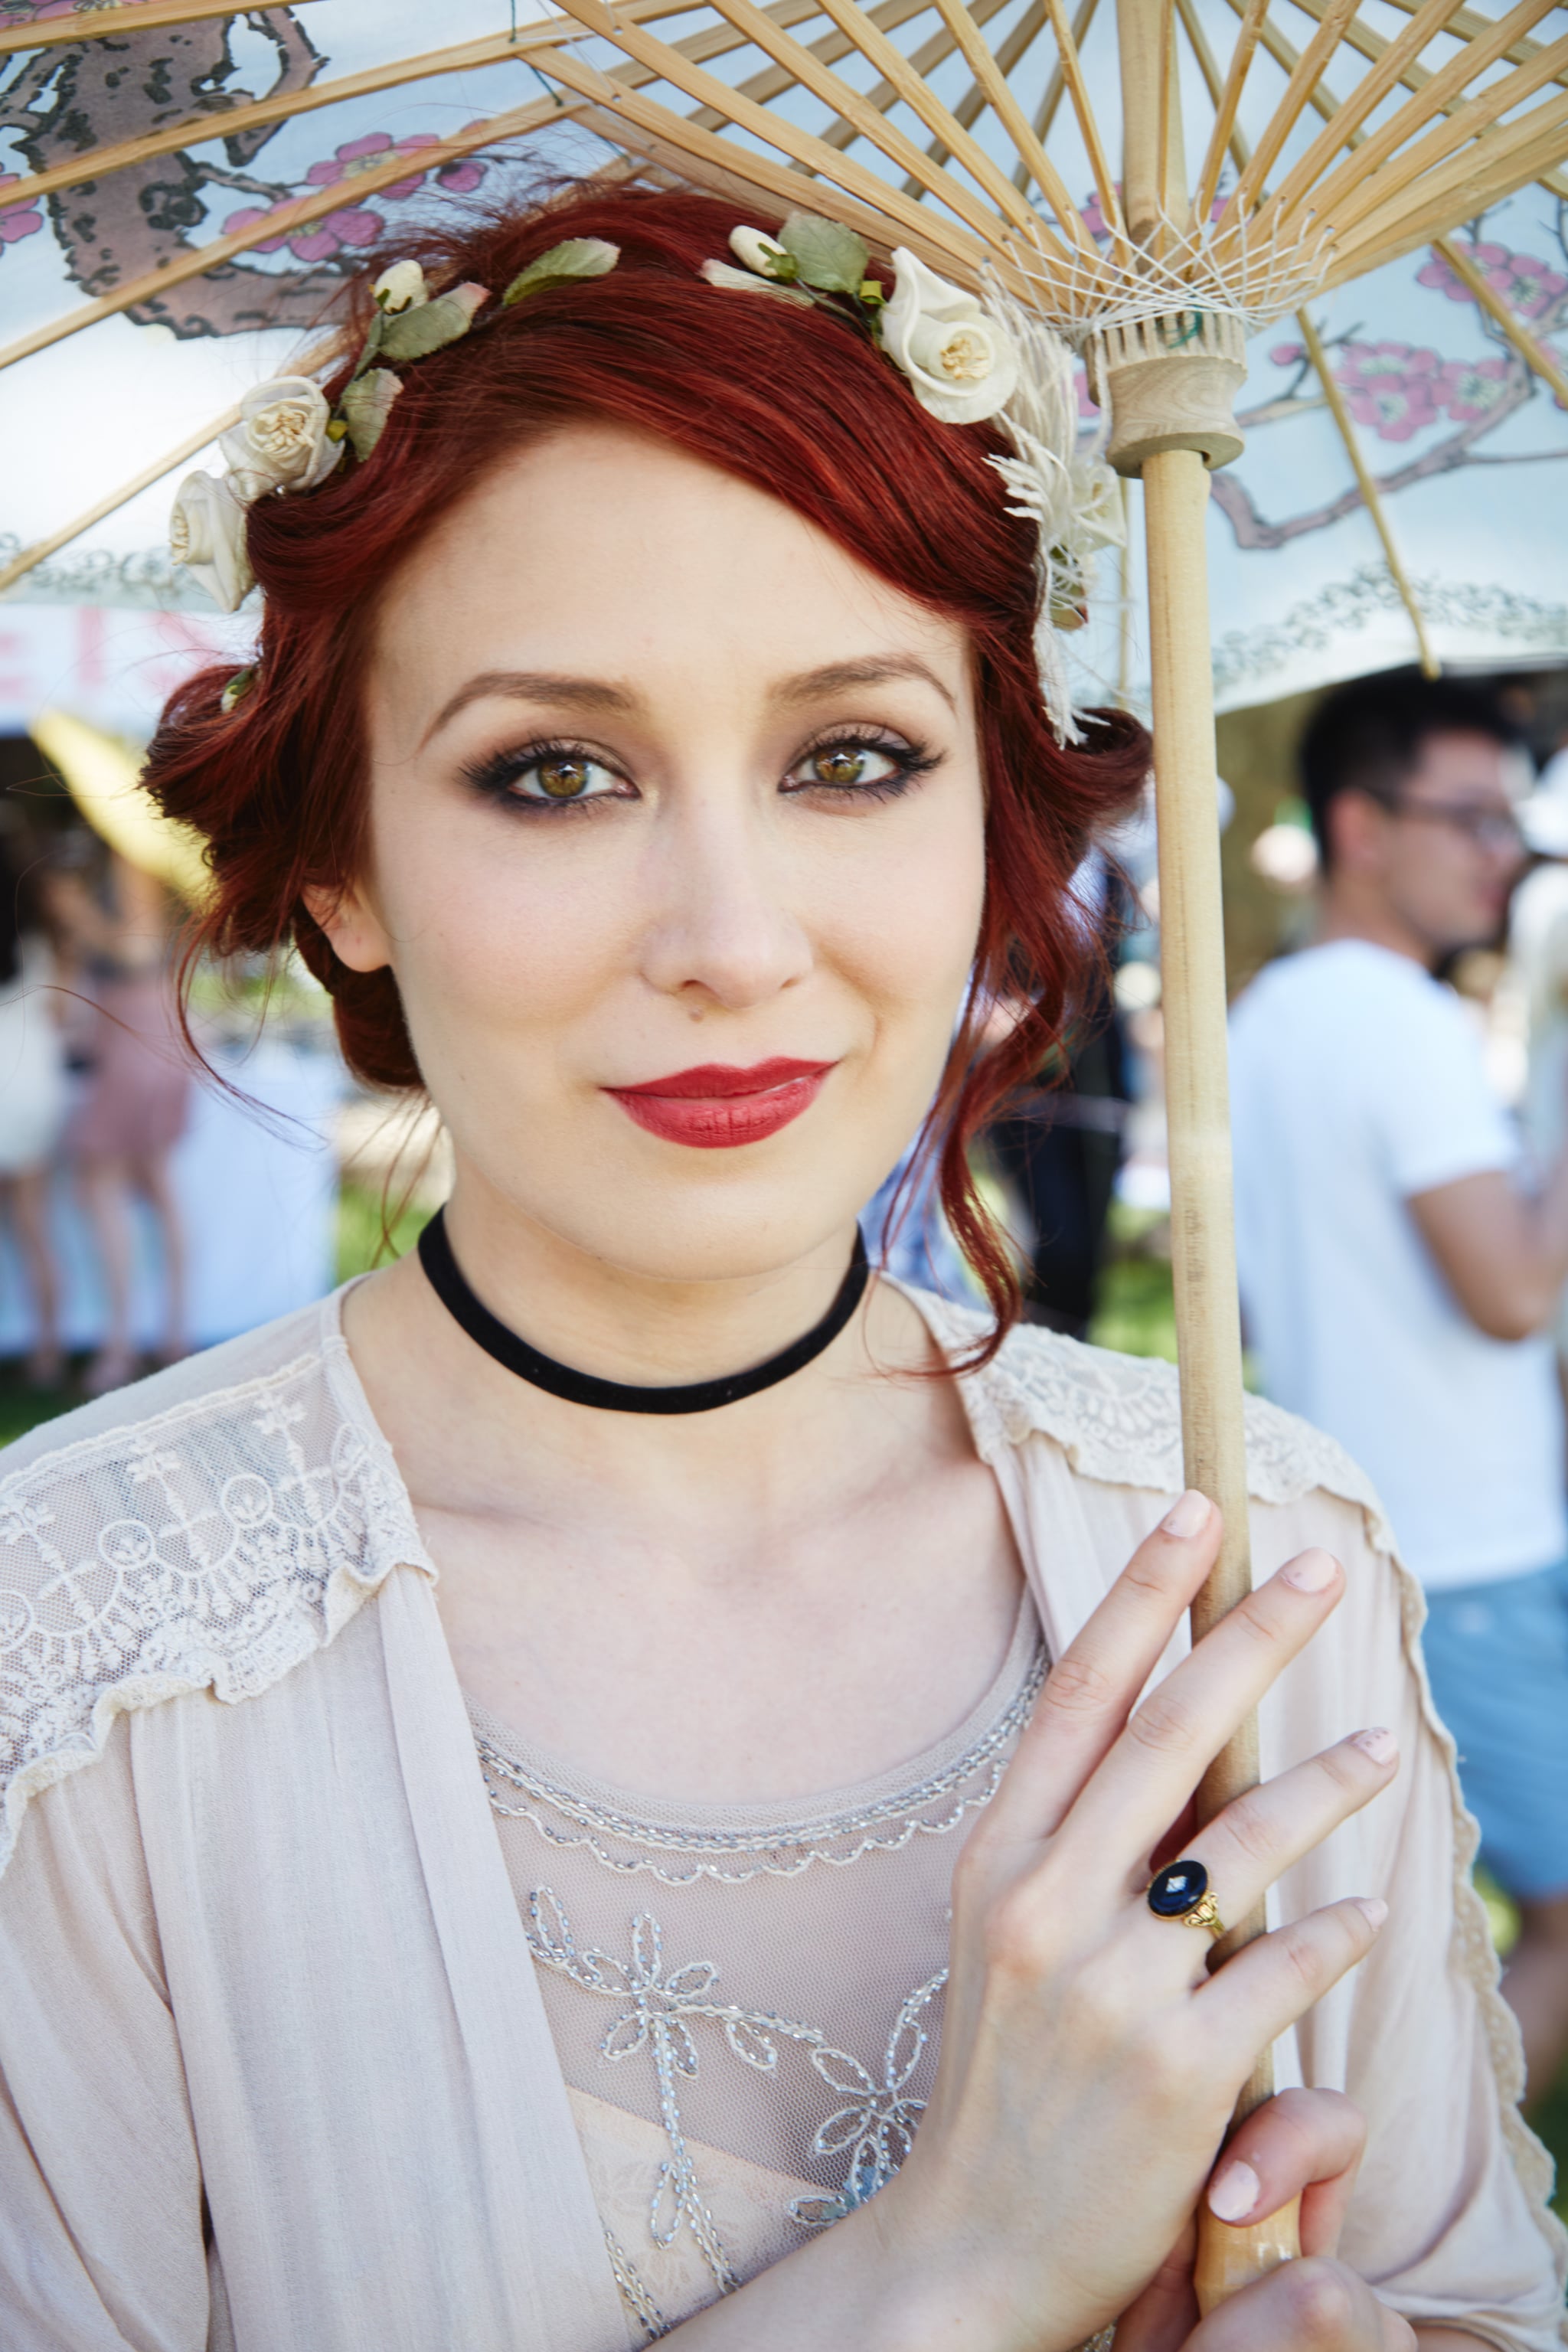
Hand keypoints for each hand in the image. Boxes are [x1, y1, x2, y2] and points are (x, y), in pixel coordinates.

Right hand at [869, 1494, 1397, 2351]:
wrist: (975, 2239)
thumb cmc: (1007, 2069)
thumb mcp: (1007, 1933)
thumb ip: (1077, 1840)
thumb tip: (1176, 1735)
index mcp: (998, 1858)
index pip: (1078, 1697)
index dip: (1141, 1597)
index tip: (1195, 1512)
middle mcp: (1043, 1905)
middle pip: (1166, 1737)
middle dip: (1249, 1639)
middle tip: (1322, 1571)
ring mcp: (1109, 1988)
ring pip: (1242, 1848)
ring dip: (1324, 1788)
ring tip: (1381, 1752)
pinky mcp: (1179, 2071)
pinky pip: (1284, 1971)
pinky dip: (1334, 1935)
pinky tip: (1363, 1914)